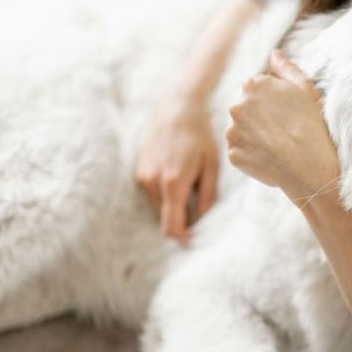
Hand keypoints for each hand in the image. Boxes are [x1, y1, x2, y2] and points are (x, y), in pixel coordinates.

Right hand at [135, 98, 218, 243]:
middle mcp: (153, 183)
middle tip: (201, 209)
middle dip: (182, 221)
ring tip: (191, 185)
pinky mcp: (140, 173)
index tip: (196, 240)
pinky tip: (179, 176)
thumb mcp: (211, 166)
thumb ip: (208, 195)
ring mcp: (143, 177)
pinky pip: (154, 196)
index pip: (172, 226)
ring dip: (175, 207)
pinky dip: (167, 195)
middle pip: (165, 220)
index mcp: (173, 182)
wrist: (176, 110)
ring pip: (160, 209)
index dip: (183, 238)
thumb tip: (204, 221)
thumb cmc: (200, 137)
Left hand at [227, 50, 340, 206]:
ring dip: (254, 135)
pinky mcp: (233, 154)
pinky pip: (240, 152)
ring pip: (241, 130)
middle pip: (246, 109)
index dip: (273, 101)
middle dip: (260, 117)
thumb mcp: (305, 88)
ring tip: (277, 145)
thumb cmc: (311, 124)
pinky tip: (270, 157)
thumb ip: (285, 68)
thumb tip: (274, 53)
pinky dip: (252, 155)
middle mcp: (237, 105)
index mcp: (253, 85)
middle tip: (283, 130)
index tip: (286, 113)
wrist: (309, 165)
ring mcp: (233, 131)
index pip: (257, 89)